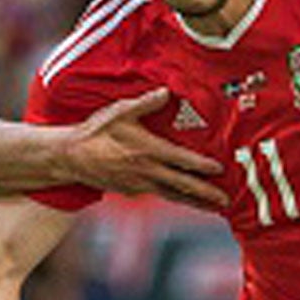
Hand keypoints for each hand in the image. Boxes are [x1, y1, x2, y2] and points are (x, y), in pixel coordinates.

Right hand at [62, 88, 224, 208]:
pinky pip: (160, 195)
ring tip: (213, 208)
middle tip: (226, 202)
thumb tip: (167, 91)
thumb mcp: (121, 112)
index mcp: (149, 151)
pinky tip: (185, 198)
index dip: (203, 166)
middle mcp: (148, 172)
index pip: (183, 160)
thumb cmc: (97, 131)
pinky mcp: (133, 192)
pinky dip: (176, 198)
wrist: (72, 157)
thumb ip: (146, 103)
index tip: (220, 170)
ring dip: (195, 202)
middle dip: (206, 194)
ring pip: (173, 196)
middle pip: (184, 185)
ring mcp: (140, 185)